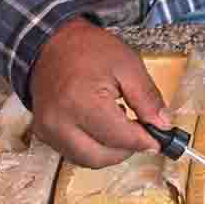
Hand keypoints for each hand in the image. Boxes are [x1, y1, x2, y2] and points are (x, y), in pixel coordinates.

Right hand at [29, 17, 172, 167]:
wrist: (52, 43)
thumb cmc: (88, 49)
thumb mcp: (128, 65)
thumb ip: (147, 98)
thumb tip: (162, 125)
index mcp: (82, 101)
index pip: (120, 138)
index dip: (144, 141)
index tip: (158, 139)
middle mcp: (59, 121)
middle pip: (101, 158)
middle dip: (126, 150)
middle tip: (140, 133)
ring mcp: (47, 129)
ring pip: (86, 160)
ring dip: (108, 151)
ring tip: (119, 125)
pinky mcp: (42, 132)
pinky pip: (72, 152)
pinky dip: (92, 147)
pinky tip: (101, 126)